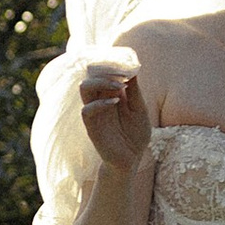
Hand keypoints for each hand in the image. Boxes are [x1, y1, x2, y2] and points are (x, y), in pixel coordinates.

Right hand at [78, 56, 150, 172]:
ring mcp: (94, 112)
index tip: (129, 64)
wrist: (131, 160)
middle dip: (106, 70)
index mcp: (110, 94)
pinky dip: (100, 103)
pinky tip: (116, 102)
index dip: (113, 65)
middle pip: (91, 75)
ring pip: (84, 88)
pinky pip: (87, 110)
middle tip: (123, 74)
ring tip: (120, 86)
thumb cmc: (135, 135)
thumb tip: (132, 70)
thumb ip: (135, 92)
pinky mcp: (92, 127)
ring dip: (101, 82)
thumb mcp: (140, 110)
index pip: (104, 72)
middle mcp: (99, 100)